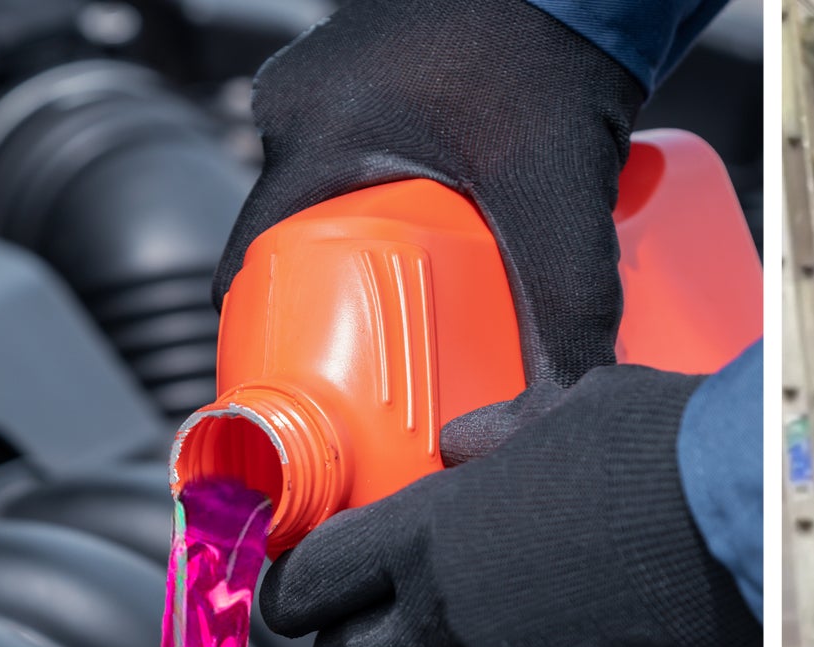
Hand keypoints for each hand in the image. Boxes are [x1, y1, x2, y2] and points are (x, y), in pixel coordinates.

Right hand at [215, 0, 645, 385]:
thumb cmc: (557, 53)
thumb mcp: (559, 208)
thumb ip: (562, 318)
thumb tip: (529, 427)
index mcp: (308, 136)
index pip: (250, 267)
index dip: (274, 339)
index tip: (309, 392)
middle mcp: (303, 98)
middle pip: (300, 234)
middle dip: (341, 296)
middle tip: (396, 347)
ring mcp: (334, 69)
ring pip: (336, 188)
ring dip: (372, 238)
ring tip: (430, 288)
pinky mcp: (377, 55)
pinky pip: (363, 141)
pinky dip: (393, 182)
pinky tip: (446, 214)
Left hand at [261, 365, 759, 646]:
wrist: (756, 524)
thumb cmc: (667, 452)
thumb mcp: (572, 411)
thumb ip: (502, 435)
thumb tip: (470, 440)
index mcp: (434, 536)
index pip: (313, 583)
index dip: (294, 592)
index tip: (295, 589)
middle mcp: (460, 615)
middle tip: (360, 623)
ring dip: (467, 642)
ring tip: (522, 590)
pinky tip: (591, 613)